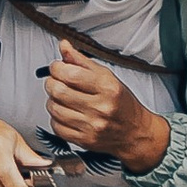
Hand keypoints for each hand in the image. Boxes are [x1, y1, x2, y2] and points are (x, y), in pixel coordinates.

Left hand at [43, 44, 171, 169]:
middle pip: (58, 91)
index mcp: (107, 88)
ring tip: (61, 97)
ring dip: (52, 100)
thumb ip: (82, 61)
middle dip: (51, 82)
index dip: (56, 67)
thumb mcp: (107, 76)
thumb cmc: (121, 103)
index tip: (57, 67)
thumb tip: (64, 46)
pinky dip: (55, 118)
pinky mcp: (84, 140)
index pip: (70, 73)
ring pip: (54, 108)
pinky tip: (65, 113)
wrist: (135, 132)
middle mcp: (100, 107)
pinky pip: (56, 126)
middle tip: (56, 81)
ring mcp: (92, 126)